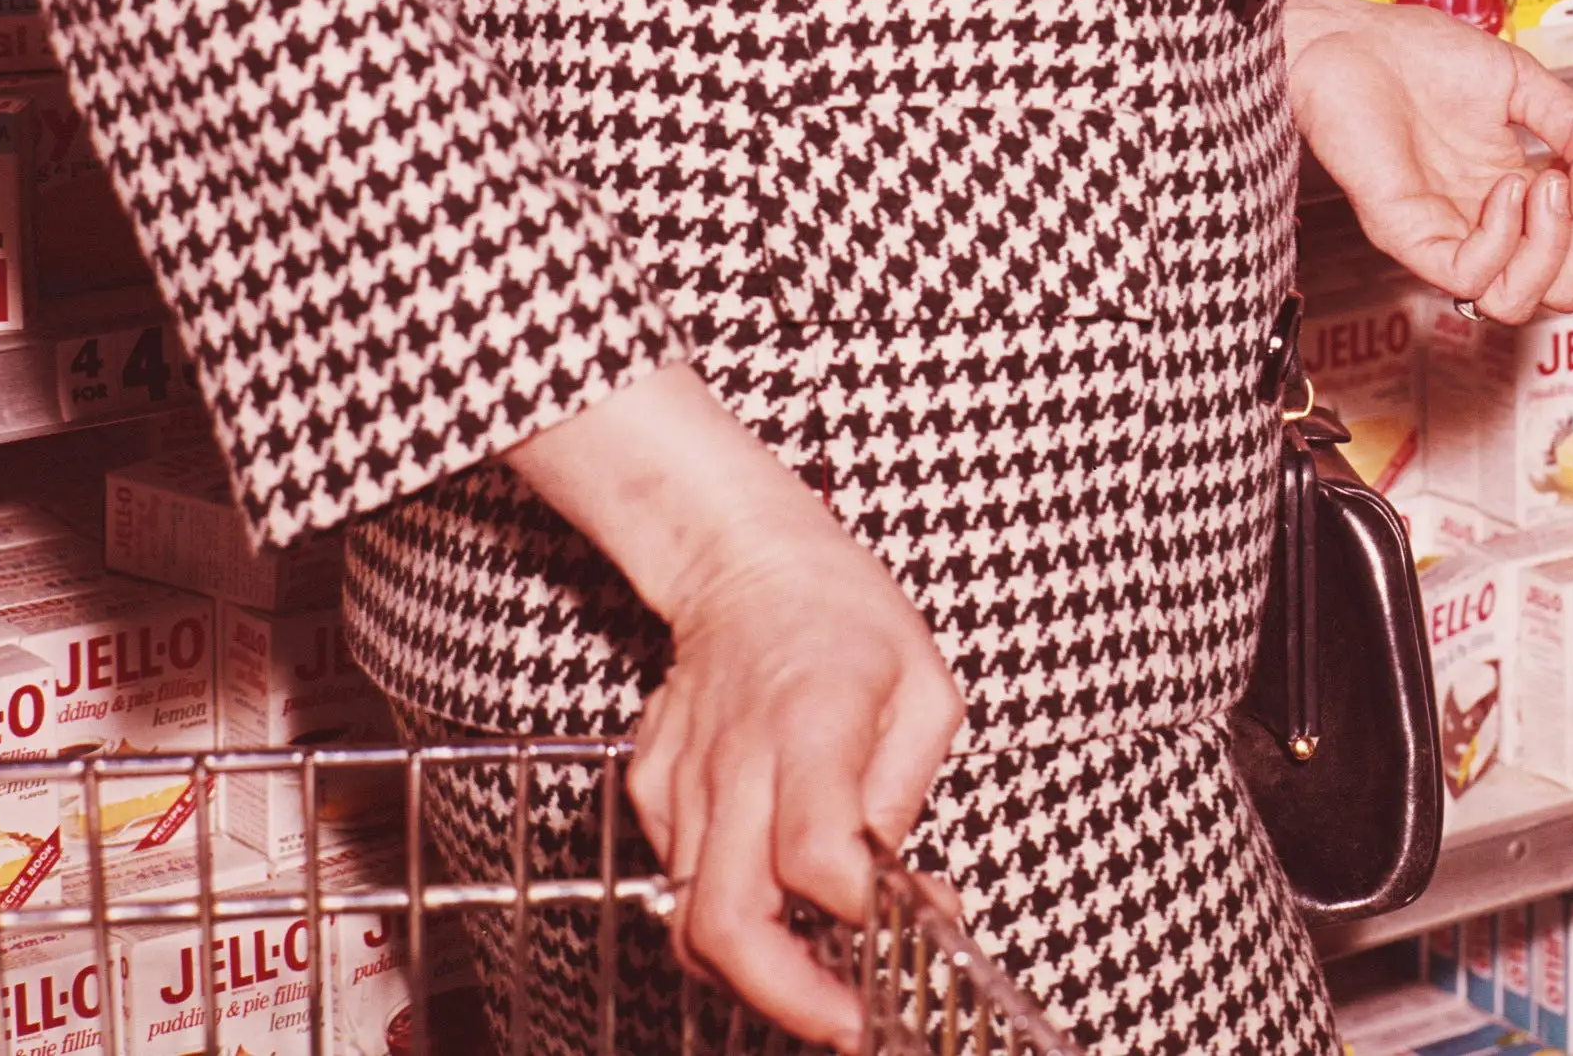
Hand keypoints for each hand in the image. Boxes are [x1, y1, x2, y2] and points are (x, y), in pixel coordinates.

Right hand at [623, 511, 964, 1048]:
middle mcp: (733, 760)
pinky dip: (727, 908)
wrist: (745, 563)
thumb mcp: (924, 689)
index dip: (858, 914)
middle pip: (728, 920)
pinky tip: (775, 895)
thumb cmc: (848, 617)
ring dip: (757, 970)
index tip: (901, 928)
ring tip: (818, 980)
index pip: (816, 853)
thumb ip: (904, 794)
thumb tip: (894, 888)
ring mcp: (679, 780)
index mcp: (811, 722)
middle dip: (785, 998)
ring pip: (690, 919)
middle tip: (845, 1024)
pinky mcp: (648, 790)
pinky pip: (681, 878)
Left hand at [1288, 0, 1572, 321]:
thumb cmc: (1417, 54)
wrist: (1348, 36)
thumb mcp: (1522, 83)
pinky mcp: (1405, 234)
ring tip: (1549, 178)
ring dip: (1556, 247)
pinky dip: (1503, 239)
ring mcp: (1444, 235)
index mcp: (1512, 195)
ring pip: (1516, 303)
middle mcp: (1482, 226)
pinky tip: (1507, 185)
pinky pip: (1466, 277)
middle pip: (1562, 291)